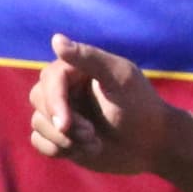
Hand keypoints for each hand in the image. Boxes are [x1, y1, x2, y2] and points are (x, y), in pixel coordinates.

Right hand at [28, 36, 172, 175]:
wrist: (154, 145)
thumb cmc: (141, 107)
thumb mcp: (120, 78)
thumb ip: (89, 58)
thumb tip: (56, 39)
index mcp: (77, 69)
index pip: (50, 79)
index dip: (54, 102)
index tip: (65, 124)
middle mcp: (66, 89)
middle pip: (38, 99)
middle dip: (60, 122)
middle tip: (90, 135)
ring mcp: (62, 114)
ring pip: (38, 123)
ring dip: (63, 139)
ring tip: (94, 143)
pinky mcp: (61, 137)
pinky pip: (39, 142)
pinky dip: (56, 150)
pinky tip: (83, 152)